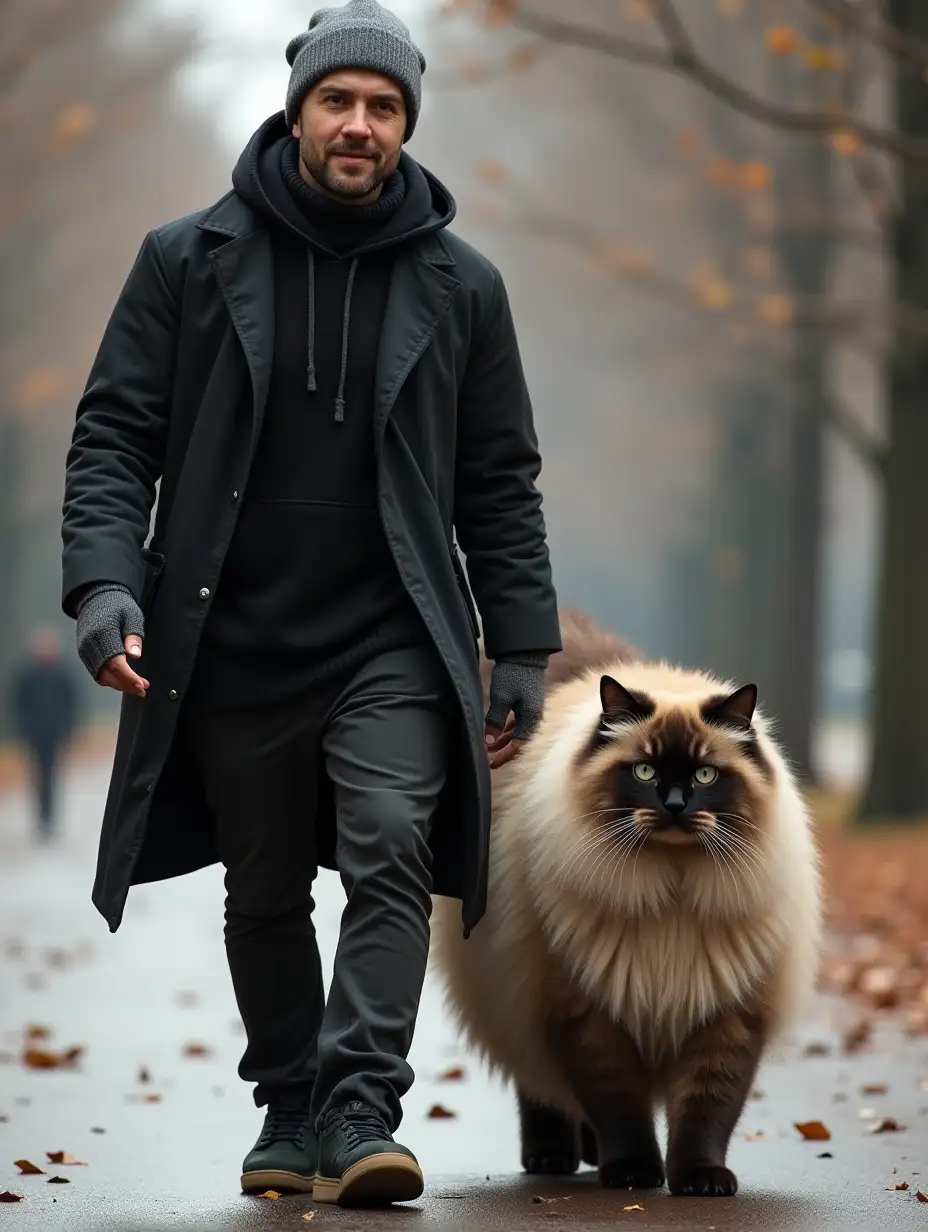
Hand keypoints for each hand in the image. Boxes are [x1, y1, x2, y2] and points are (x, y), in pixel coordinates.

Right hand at [76, 584, 148, 695]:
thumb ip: (133, 637)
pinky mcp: (84, 652)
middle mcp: (90, 644)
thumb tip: (135, 656)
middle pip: (108, 673)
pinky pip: (96, 671)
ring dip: (119, 684)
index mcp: (103, 634)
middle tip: (143, 689)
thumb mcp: (132, 616)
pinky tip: (123, 679)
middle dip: (126, 684)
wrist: (96, 597)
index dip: (129, 677)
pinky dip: (109, 679)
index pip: (116, 663)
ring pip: (101, 675)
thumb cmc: (117, 605)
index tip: (142, 685)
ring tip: (137, 685)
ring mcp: (84, 650)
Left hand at [484, 655, 547, 770]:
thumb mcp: (501, 698)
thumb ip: (495, 721)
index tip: (491, 763)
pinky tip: (497, 735)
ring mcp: (531, 710)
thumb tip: (489, 742)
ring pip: (518, 732)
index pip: (519, 744)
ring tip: (489, 749)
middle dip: (504, 752)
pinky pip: (517, 723)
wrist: (523, 653)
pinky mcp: (526, 703)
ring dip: (504, 741)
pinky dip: (507, 730)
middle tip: (489, 761)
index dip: (505, 755)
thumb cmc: (513, 675)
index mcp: (531, 718)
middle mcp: (534, 717)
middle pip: (520, 741)